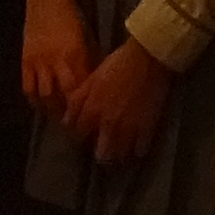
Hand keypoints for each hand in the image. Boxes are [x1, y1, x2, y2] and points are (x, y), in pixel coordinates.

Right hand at [19, 0, 91, 118]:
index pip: (79, 90)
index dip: (84, 108)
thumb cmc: (71, 18)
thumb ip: (89, 64)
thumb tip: (96, 86)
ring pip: (42, 96)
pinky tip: (40, 106)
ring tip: (58, 120)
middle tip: (74, 128)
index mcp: (74, 56)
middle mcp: (55, 62)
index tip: (91, 121)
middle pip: (60, 98)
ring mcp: (37, 62)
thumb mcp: (86, 40)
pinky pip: (27, 87)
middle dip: (66, 115)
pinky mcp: (25, 60)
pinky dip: (34, 100)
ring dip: (50, 111)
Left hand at [64, 40, 174, 166]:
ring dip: (118, 155)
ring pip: (120, 155)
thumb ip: (78, 100)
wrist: (146, 59)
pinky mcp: (147, 128)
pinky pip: (140, 149)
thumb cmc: (116, 64)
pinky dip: (137, 150)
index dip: (80, 136)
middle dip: (100, 153)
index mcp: (92, 111)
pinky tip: (136, 146)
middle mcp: (108, 124)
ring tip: (119, 151)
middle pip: (101, 153)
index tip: (84, 134)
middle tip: (102, 148)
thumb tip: (66, 118)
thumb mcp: (91, 79)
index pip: (79, 134)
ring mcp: (128, 128)